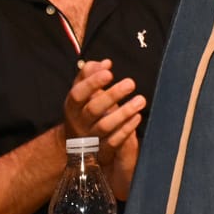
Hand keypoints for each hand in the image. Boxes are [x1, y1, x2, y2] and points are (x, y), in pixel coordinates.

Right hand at [65, 60, 146, 199]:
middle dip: (112, 95)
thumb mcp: (81, 90)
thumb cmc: (83, 108)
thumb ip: (90, 74)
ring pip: (105, 126)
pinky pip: (114, 141)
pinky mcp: (101, 149)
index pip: (78, 94)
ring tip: (141, 100)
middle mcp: (79, 122)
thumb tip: (105, 63)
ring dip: (124, 113)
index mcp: (72, 106)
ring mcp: (90, 137)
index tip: (110, 72)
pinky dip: (126, 129)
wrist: (76, 142)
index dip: (92, 83)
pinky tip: (137, 117)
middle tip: (131, 83)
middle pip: (94, 109)